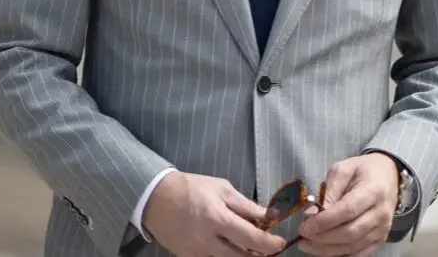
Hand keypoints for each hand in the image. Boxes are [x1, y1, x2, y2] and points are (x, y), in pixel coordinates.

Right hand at [143, 171, 286, 256]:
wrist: (157, 198)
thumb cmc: (193, 188)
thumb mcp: (222, 189)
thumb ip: (246, 205)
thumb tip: (268, 216)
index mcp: (218, 217)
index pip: (252, 238)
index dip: (270, 243)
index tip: (280, 242)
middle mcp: (207, 239)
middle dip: (260, 254)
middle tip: (268, 247)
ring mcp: (197, 252)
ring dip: (244, 256)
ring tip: (250, 248)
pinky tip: (230, 249)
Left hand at [298, 153, 398, 256]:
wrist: (389, 176)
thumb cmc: (363, 170)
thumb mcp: (343, 169)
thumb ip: (329, 190)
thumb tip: (313, 213)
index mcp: (372, 190)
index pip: (347, 211)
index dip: (324, 221)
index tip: (305, 226)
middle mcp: (381, 213)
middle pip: (349, 232)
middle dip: (322, 238)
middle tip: (303, 236)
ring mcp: (383, 229)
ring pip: (353, 246)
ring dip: (327, 249)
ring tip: (308, 245)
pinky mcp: (381, 239)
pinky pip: (360, 254)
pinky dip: (341, 256)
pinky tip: (324, 252)